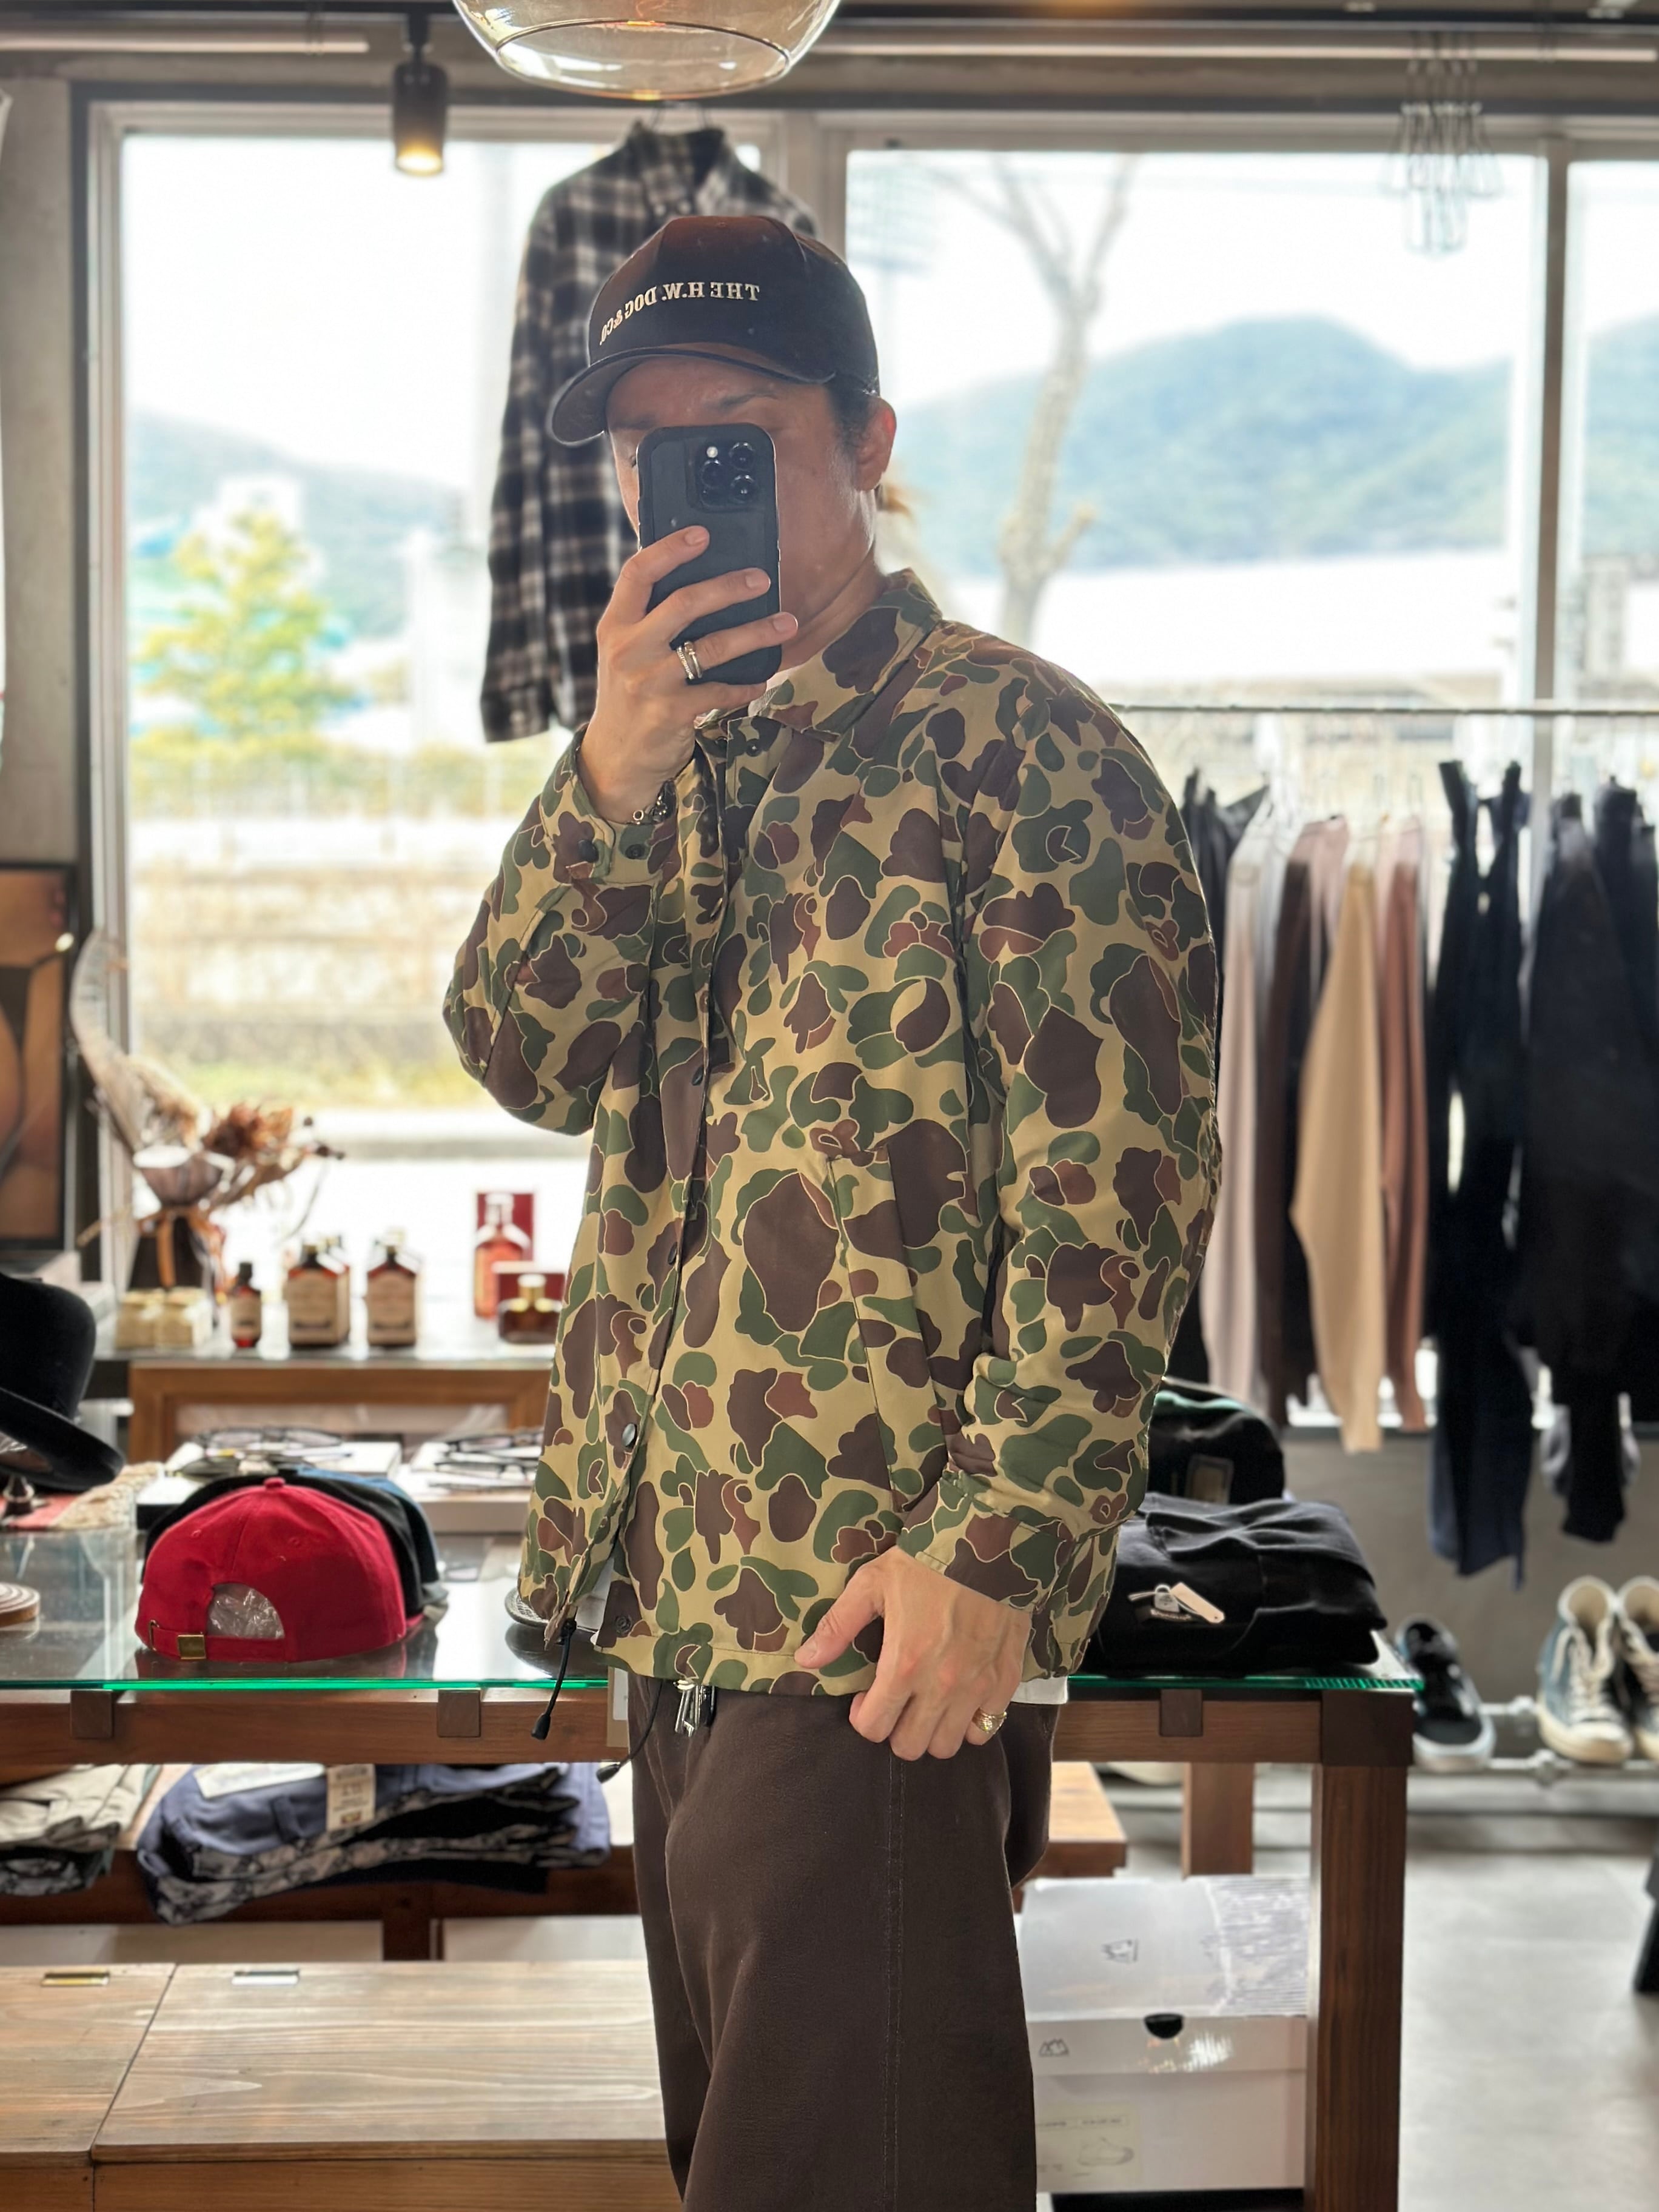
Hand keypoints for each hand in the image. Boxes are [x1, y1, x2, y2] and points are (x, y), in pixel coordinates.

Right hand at [579, 528, 797, 823]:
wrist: (616, 758)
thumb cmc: (629, 697)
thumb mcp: (624, 653)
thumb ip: (649, 621)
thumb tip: (700, 583)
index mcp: (615, 626)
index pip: (637, 574)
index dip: (670, 549)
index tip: (703, 534)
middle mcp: (629, 649)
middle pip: (684, 603)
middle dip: (729, 587)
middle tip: (762, 579)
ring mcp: (650, 682)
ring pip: (712, 647)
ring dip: (756, 633)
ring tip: (787, 623)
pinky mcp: (671, 713)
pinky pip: (721, 692)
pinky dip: (746, 685)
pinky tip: (762, 679)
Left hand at [795, 1549, 1029, 1759]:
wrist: (989, 1542)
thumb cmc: (926, 1563)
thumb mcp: (872, 1583)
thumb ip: (838, 1626)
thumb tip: (805, 1660)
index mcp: (903, 1665)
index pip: (873, 1728)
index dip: (862, 1717)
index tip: (865, 1698)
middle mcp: (941, 1686)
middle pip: (910, 1746)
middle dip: (895, 1730)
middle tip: (896, 1702)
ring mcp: (978, 1687)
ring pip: (949, 1745)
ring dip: (933, 1731)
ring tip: (928, 1703)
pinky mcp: (1006, 1680)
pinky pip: (986, 1727)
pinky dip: (970, 1721)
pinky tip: (961, 1697)